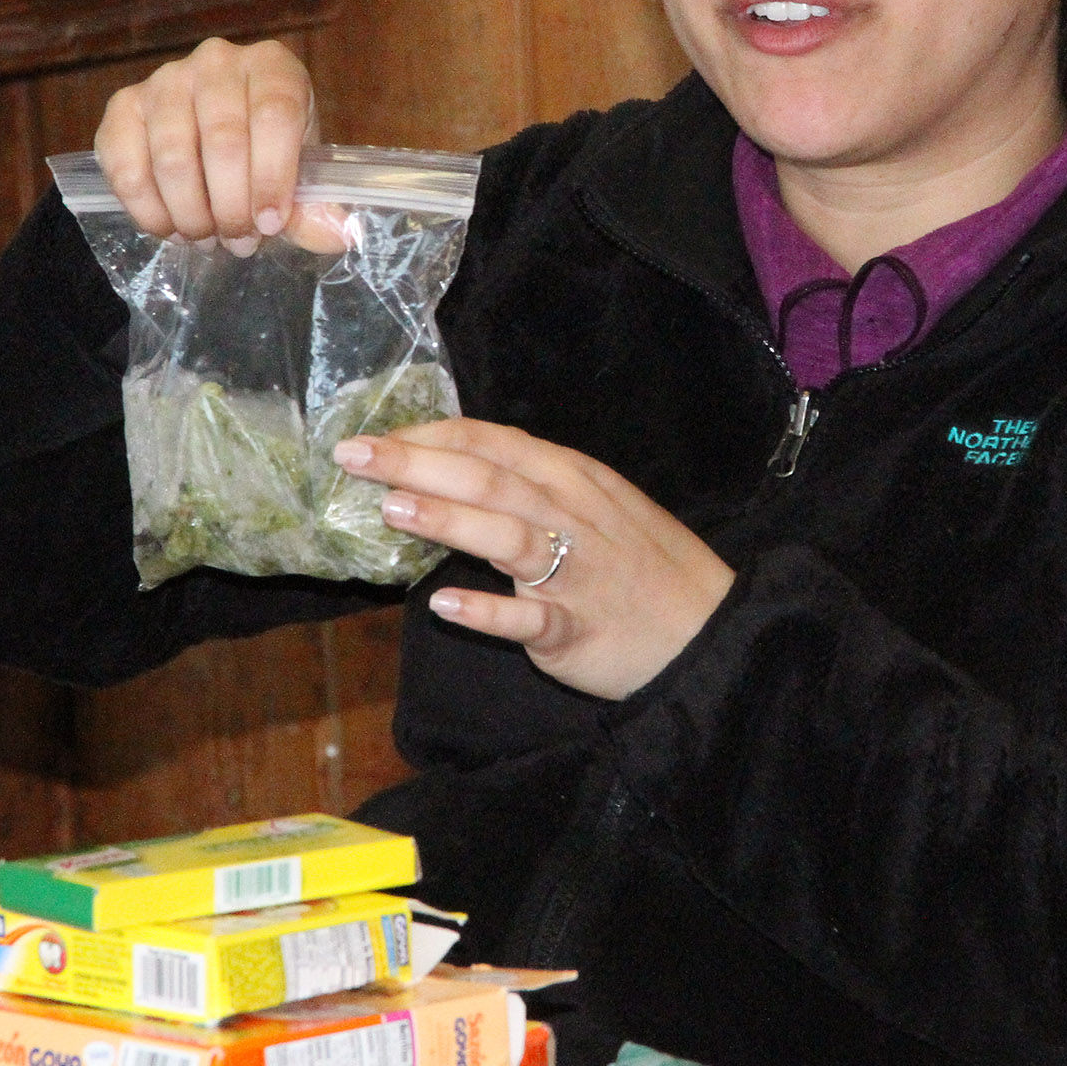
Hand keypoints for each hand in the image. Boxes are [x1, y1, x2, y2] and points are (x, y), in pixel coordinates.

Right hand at [94, 37, 341, 251]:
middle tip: (239, 242)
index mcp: (272, 66)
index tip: (270, 224)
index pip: (274, 114)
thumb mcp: (299, 173)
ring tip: (206, 239)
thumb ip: (314, 207)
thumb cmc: (267, 152)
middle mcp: (217, 61)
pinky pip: (127, 164)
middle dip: (231, 206)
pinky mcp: (123, 106)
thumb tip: (336, 235)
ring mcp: (165, 80)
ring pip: (173, 156)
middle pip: (223, 140)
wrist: (214, 135)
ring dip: (191, 213)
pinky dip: (147, 209)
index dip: (272, 176)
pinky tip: (169, 229)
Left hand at [333, 420, 736, 700]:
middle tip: (355, 456)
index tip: (376, 434)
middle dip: (417, 464)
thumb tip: (456, 471)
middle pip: (488, 480)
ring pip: (507, 537)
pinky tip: (446, 606)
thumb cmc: (645, 567)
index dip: (431, 435)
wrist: (711, 632)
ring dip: (448, 521)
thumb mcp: (598, 505)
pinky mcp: (577, 630)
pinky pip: (530, 618)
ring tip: (392, 509)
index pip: (493, 444)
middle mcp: (571, 516)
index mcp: (573, 479)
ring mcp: (576, 574)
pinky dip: (489, 611)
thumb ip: (535, 486)